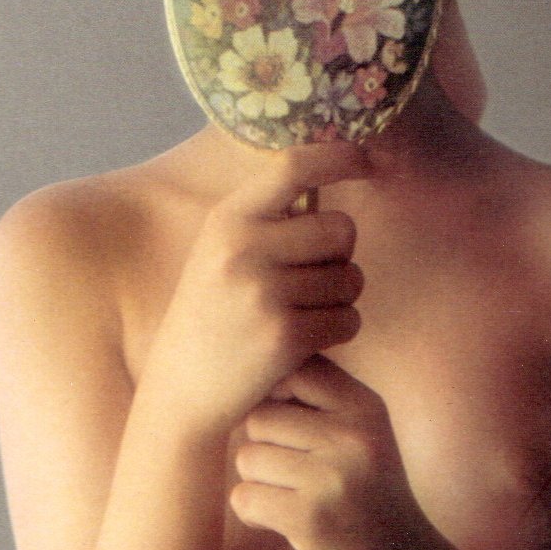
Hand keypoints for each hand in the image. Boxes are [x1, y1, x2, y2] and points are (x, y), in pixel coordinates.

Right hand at [142, 144, 368, 439]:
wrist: (182, 392)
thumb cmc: (213, 317)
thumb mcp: (222, 254)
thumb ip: (268, 218)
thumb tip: (332, 171)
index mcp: (228, 220)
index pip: (292, 166)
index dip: (339, 157)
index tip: (368, 159)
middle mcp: (244, 248)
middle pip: (342, 229)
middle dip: (342, 256)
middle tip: (314, 280)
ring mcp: (265, 292)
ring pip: (351, 278)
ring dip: (341, 299)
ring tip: (301, 314)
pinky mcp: (286, 335)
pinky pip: (349, 319)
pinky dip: (340, 331)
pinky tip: (307, 342)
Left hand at [230, 356, 465, 549]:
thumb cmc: (371, 498)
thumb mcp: (363, 437)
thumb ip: (319, 403)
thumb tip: (249, 379)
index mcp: (366, 406)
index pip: (293, 369)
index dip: (276, 397)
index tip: (293, 432)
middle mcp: (353, 434)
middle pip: (259, 417)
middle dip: (265, 449)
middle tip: (299, 479)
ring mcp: (333, 476)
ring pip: (247, 458)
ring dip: (260, 484)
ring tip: (299, 501)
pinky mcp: (311, 518)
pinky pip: (245, 498)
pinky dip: (256, 515)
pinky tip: (289, 525)